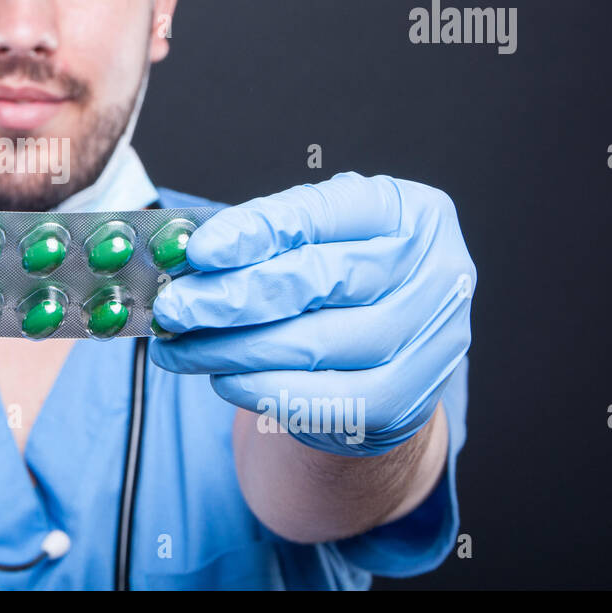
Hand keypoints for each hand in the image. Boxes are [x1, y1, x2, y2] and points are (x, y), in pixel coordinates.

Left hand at [149, 172, 474, 455]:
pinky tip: (222, 379)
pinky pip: (325, 400)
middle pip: (322, 280)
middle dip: (235, 296)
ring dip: (234, 348)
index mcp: (409, 211)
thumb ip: (261, 241)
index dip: (255, 231)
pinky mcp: (409, 399)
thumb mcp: (312, 241)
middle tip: (176, 307)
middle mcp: (435, 270)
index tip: (198, 251)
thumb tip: (184, 260)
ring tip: (179, 347)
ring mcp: (432, 339)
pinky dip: (263, 390)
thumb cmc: (338, 284)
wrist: (382, 358)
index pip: (322, 213)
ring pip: (317, 344)